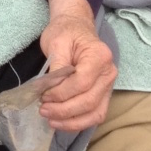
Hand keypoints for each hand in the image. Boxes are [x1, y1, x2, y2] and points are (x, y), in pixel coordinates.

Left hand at [38, 0, 116, 132]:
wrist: (75, 28)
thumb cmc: (65, 32)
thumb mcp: (56, 42)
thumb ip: (56, 67)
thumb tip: (49, 90)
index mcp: (99, 56)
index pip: (81, 82)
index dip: (61, 93)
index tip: (42, 95)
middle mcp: (109, 73)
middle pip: (89, 101)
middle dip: (63, 110)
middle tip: (42, 110)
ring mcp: (108, 86)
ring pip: (94, 114)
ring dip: (71, 122)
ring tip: (50, 119)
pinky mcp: (103, 95)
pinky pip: (95, 115)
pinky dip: (78, 122)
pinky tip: (61, 122)